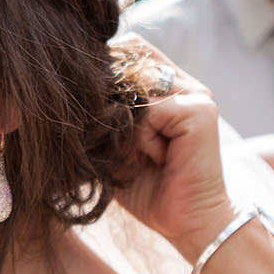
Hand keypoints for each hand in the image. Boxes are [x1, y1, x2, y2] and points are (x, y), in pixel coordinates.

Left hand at [111, 38, 239, 260]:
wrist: (185, 223)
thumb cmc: (147, 188)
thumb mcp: (116, 144)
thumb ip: (105, 113)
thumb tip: (74, 87)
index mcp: (168, 88)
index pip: (131, 50)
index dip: (106, 69)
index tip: (92, 109)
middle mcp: (184, 84)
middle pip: (131, 60)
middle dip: (110, 99)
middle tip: (114, 142)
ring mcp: (195, 94)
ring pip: (137, 87)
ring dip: (126, 125)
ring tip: (138, 155)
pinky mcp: (199, 110)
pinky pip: (152, 111)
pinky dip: (142, 139)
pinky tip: (157, 159)